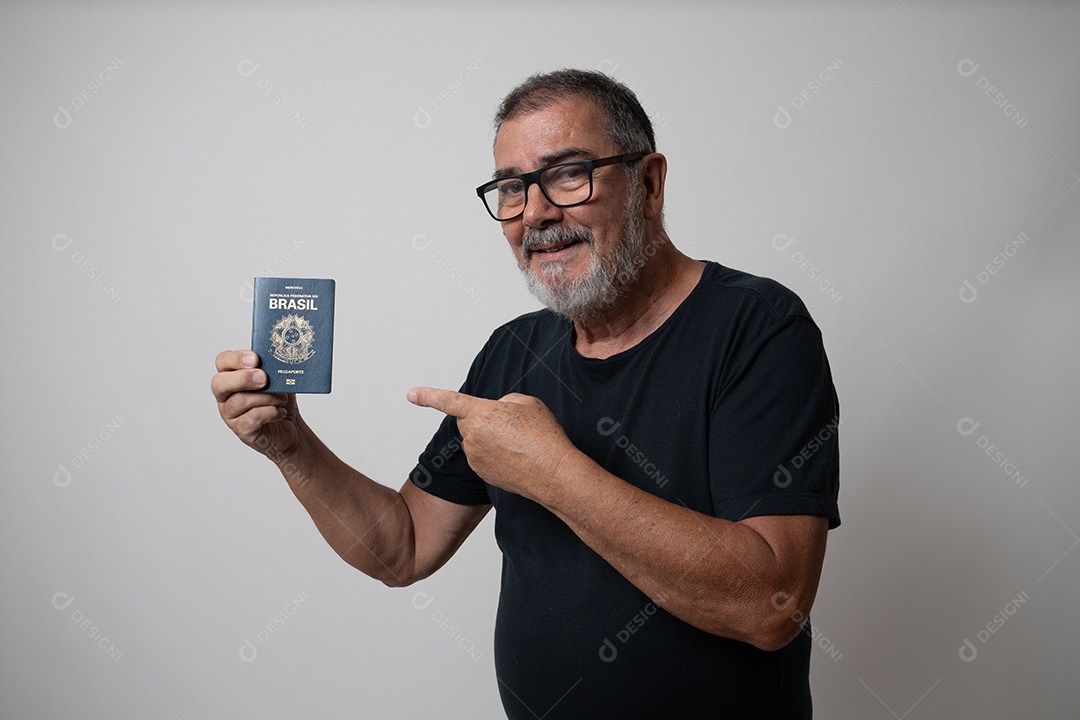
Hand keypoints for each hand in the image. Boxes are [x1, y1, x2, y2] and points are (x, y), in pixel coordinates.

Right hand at [212, 350, 301, 461]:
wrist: (290, 427)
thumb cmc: (280, 400)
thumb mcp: (278, 380)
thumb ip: (272, 368)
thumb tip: (276, 360)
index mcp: (232, 377)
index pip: (222, 362)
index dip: (235, 359)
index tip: (255, 359)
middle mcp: (226, 395)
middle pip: (220, 383)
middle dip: (243, 378)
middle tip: (264, 379)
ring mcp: (230, 414)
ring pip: (240, 401)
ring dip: (266, 397)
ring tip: (282, 399)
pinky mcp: (242, 430)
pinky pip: (252, 418)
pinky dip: (271, 412)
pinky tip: (280, 412)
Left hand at [407, 387, 576, 499]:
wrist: (554, 474)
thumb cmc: (544, 437)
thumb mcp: (527, 403)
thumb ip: (504, 402)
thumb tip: (495, 412)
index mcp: (481, 414)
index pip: (449, 401)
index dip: (428, 396)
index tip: (411, 394)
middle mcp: (472, 436)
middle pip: (470, 422)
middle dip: (485, 421)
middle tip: (514, 427)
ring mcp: (475, 458)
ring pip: (478, 441)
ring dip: (493, 439)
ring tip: (520, 445)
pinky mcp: (482, 474)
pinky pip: (484, 457)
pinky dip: (497, 456)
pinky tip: (517, 459)